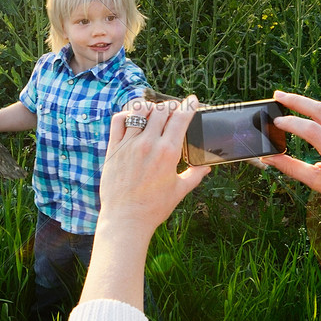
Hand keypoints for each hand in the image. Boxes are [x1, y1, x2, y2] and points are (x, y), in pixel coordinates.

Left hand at [98, 98, 210, 240]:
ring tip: (153, 112)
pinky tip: (133, 119)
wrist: (126, 219)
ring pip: (140, 110)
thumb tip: (206, 167)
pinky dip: (127, 114)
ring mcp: (129, 144)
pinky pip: (119, 120)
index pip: (181, 118)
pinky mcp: (114, 148)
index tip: (192, 100)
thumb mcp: (179, 191)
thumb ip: (194, 175)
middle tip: (174, 110)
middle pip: (162, 110)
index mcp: (168, 152)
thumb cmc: (153, 207)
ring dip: (150, 107)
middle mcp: (149, 144)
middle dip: (171, 107)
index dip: (189, 105)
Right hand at [262, 90, 320, 259]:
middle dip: (296, 100)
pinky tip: (306, 109)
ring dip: (307, 102)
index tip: (275, 122)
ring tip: (287, 100)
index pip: (311, 130)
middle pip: (320, 110)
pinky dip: (319, 109)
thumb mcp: (318, 183)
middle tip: (277, 96)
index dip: (291, 123)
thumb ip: (292, 168)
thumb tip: (269, 158)